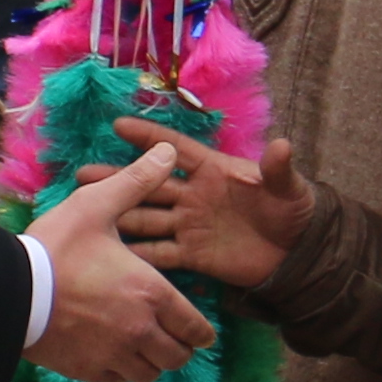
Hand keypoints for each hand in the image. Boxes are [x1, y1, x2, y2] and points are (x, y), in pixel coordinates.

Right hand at [24, 147, 217, 381]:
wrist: (9, 291)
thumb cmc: (56, 247)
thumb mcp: (96, 205)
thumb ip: (137, 181)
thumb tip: (168, 151)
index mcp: (150, 294)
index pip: (195, 329)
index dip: (201, 330)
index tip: (199, 329)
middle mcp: (139, 331)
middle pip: (177, 357)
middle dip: (179, 347)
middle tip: (171, 335)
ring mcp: (113, 355)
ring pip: (151, 373)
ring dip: (152, 361)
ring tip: (143, 345)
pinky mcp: (88, 370)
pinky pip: (120, 380)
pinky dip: (124, 370)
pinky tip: (114, 352)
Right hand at [102, 118, 308, 287]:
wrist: (298, 253)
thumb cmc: (292, 211)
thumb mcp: (289, 188)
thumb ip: (279, 169)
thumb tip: (282, 144)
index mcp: (213, 171)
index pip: (175, 151)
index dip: (149, 138)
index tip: (118, 125)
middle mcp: (194, 195)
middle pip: (150, 185)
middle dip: (118, 179)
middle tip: (84, 175)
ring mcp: (190, 225)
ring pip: (147, 218)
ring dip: (120, 214)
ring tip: (87, 212)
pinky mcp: (193, 255)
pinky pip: (161, 254)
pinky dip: (139, 254)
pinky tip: (114, 255)